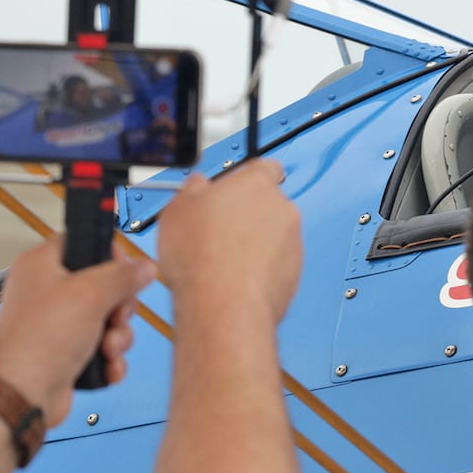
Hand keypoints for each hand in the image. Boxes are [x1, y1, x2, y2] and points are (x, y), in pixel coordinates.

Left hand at [0, 239, 156, 427]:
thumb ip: (123, 276)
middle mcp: (46, 291)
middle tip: (114, 316)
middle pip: (102, 284)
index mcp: (41, 265)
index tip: (122, 270)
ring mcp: (56, 323)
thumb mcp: (91, 295)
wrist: (24, 394)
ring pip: (106, 318)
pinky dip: (108, 357)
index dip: (107, 254)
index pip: (82, 241)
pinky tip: (106, 364)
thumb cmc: (38, 342)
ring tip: (107, 347)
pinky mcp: (65, 350)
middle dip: (119, 306)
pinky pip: (101, 345)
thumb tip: (143, 266)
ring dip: (117, 336)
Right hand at [159, 165, 302, 322]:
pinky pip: (277, 262)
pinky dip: (262, 268)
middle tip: (219, 230)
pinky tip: (236, 279)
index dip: (246, 179)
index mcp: (256, 183)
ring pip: (274, 235)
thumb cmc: (201, 258)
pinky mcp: (295, 272)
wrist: (223, 305)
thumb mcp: (177, 210)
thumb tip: (197, 186)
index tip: (233, 190)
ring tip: (223, 260)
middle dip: (247, 214)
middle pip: (268, 203)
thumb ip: (194, 190)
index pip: (263, 167)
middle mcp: (282, 208)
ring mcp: (292, 241)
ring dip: (255, 243)